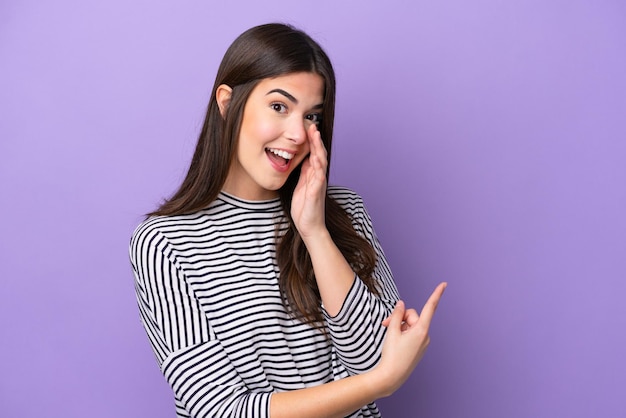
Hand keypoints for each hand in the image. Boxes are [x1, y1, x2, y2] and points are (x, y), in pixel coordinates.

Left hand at [291, 124, 327, 239]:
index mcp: (313, 175)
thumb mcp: (301, 186)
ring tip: (315, 134)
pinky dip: (318, 165)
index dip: (312, 141)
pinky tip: (316, 156)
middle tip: (313, 125)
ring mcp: (319, 184)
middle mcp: (318, 177)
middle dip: (316, 140)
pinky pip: (319, 176)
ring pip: (321, 161)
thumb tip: (303, 158)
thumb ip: (304, 173)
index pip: (315, 154)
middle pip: (320, 154)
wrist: (310, 227)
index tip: (309, 128)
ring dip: (318, 147)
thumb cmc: (305, 208)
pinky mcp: (317, 192)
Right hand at [374, 282, 446, 396]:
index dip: (436, 294)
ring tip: (388, 333)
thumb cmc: (391, 354)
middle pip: (413, 316)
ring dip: (399, 326)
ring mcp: (423, 343)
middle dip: (399, 317)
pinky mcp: (419, 348)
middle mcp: (425, 336)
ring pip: (410, 326)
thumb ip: (397, 315)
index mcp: (421, 330)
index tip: (444, 284)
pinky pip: (411, 334)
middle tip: (385, 323)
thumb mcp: (391, 331)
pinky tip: (394, 341)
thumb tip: (401, 304)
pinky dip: (402, 333)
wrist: (391, 377)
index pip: (430, 307)